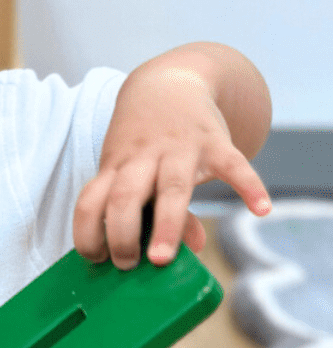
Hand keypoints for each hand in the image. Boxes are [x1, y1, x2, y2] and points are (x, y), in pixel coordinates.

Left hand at [74, 64, 270, 269]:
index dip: (87, 230)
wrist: (168, 82)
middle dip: (121, 232)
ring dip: (166, 224)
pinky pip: (232, 164)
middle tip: (126, 265)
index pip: (90, 200)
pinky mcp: (214, 140)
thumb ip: (157, 212)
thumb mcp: (136, 169)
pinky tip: (261, 210)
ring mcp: (178, 148)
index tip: (94, 258)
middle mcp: (142, 157)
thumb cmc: (144, 142)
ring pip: (171, 187)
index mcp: (114, 167)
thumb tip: (192, 248)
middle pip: (126, 196)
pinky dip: (248, 185)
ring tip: (164, 258)